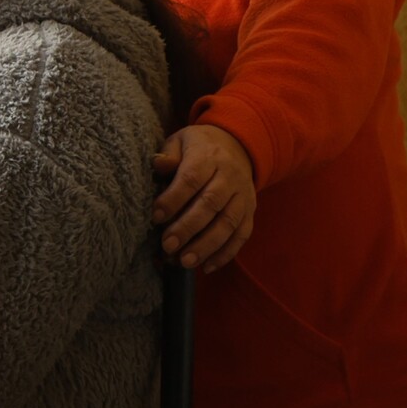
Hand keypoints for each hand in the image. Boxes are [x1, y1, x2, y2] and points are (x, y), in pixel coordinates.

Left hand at [152, 124, 255, 272]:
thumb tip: (158, 165)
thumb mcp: (180, 141)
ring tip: (184, 261)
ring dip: (206, 246)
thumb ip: (168, 154)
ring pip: (228, 223)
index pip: (192, 178)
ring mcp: (243, 196)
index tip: (156, 217)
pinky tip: (207, 267)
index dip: (174, 199)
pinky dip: (226, 253)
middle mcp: (230, 177)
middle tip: (167, 246)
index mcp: (209, 157)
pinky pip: (242, 235)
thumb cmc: (199, 147)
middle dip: (188, 228)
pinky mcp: (250, 212)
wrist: (237, 145)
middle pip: (210, 204)